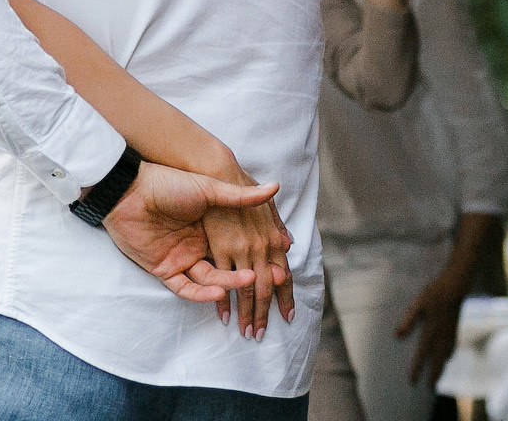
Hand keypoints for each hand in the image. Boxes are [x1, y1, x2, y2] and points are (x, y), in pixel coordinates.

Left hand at [102, 161, 280, 309]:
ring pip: (210, 281)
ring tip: (249, 279)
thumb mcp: (207, 188)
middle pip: (228, 271)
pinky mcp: (164, 270)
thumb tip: (274, 188)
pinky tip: (220, 291)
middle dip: (249, 278)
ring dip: (230, 283)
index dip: (259, 260)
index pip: (239, 252)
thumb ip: (239, 195)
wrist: (131, 187)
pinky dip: (202, 293)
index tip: (281, 265)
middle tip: (273, 280)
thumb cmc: (169, 183)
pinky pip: (185, 288)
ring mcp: (181, 260)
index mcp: (210, 230)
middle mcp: (198, 247)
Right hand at [199, 167, 294, 339]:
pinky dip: (223, 300)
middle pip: (264, 290)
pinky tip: (223, 314)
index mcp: (273, 240)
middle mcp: (260, 249)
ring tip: (245, 332)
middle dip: (264, 315)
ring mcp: (240, 250)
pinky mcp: (219, 248)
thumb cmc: (242, 186)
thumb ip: (277, 228)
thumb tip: (289, 245)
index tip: (288, 317)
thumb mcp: (267, 207)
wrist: (219, 172)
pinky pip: (222, 280)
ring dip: (246, 314)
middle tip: (261, 335)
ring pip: (245, 290)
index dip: (286, 299)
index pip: (283, 278)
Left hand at [396, 269, 469, 385]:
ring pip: (446, 356)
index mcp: (431, 331)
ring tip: (437, 379)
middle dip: (433, 376)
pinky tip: (447, 359)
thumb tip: (397, 335)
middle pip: (437, 361)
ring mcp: (450, 333)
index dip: (417, 368)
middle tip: (430, 389)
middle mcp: (442, 336)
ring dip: (441, 369)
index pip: (422, 355)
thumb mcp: (417, 304)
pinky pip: (452, 348)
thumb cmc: (433, 293)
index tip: (412, 381)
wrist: (455, 287)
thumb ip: (408, 321)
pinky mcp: (455, 329)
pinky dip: (448, 356)